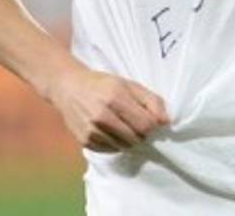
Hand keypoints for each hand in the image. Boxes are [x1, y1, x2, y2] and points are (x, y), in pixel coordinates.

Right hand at [46, 64, 169, 152]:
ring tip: (124, 125)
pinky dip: (117, 143)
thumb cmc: (103, 84)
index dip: (153, 124)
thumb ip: (151, 100)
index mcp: (115, 98)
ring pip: (125, 146)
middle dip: (142, 133)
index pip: (146, 124)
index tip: (150, 119)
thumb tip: (165, 121)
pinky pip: (111, 150)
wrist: (69, 88)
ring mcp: (92, 131)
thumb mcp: (129, 84)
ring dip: (130, 139)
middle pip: (137, 138)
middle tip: (137, 123)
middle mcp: (102, 116)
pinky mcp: (85, 141)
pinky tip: (112, 130)